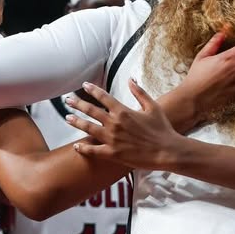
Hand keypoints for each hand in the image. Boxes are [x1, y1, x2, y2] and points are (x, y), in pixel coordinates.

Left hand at [67, 80, 186, 169]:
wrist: (167, 151)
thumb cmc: (162, 129)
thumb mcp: (152, 107)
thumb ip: (139, 92)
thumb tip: (130, 79)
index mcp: (123, 111)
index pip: (103, 97)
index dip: (92, 90)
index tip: (84, 85)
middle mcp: (114, 124)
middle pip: (91, 111)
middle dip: (77, 104)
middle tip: (68, 100)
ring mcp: (112, 139)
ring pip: (88, 128)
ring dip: (76, 122)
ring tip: (67, 118)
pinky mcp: (112, 154)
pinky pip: (93, 151)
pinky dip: (83, 149)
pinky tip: (76, 146)